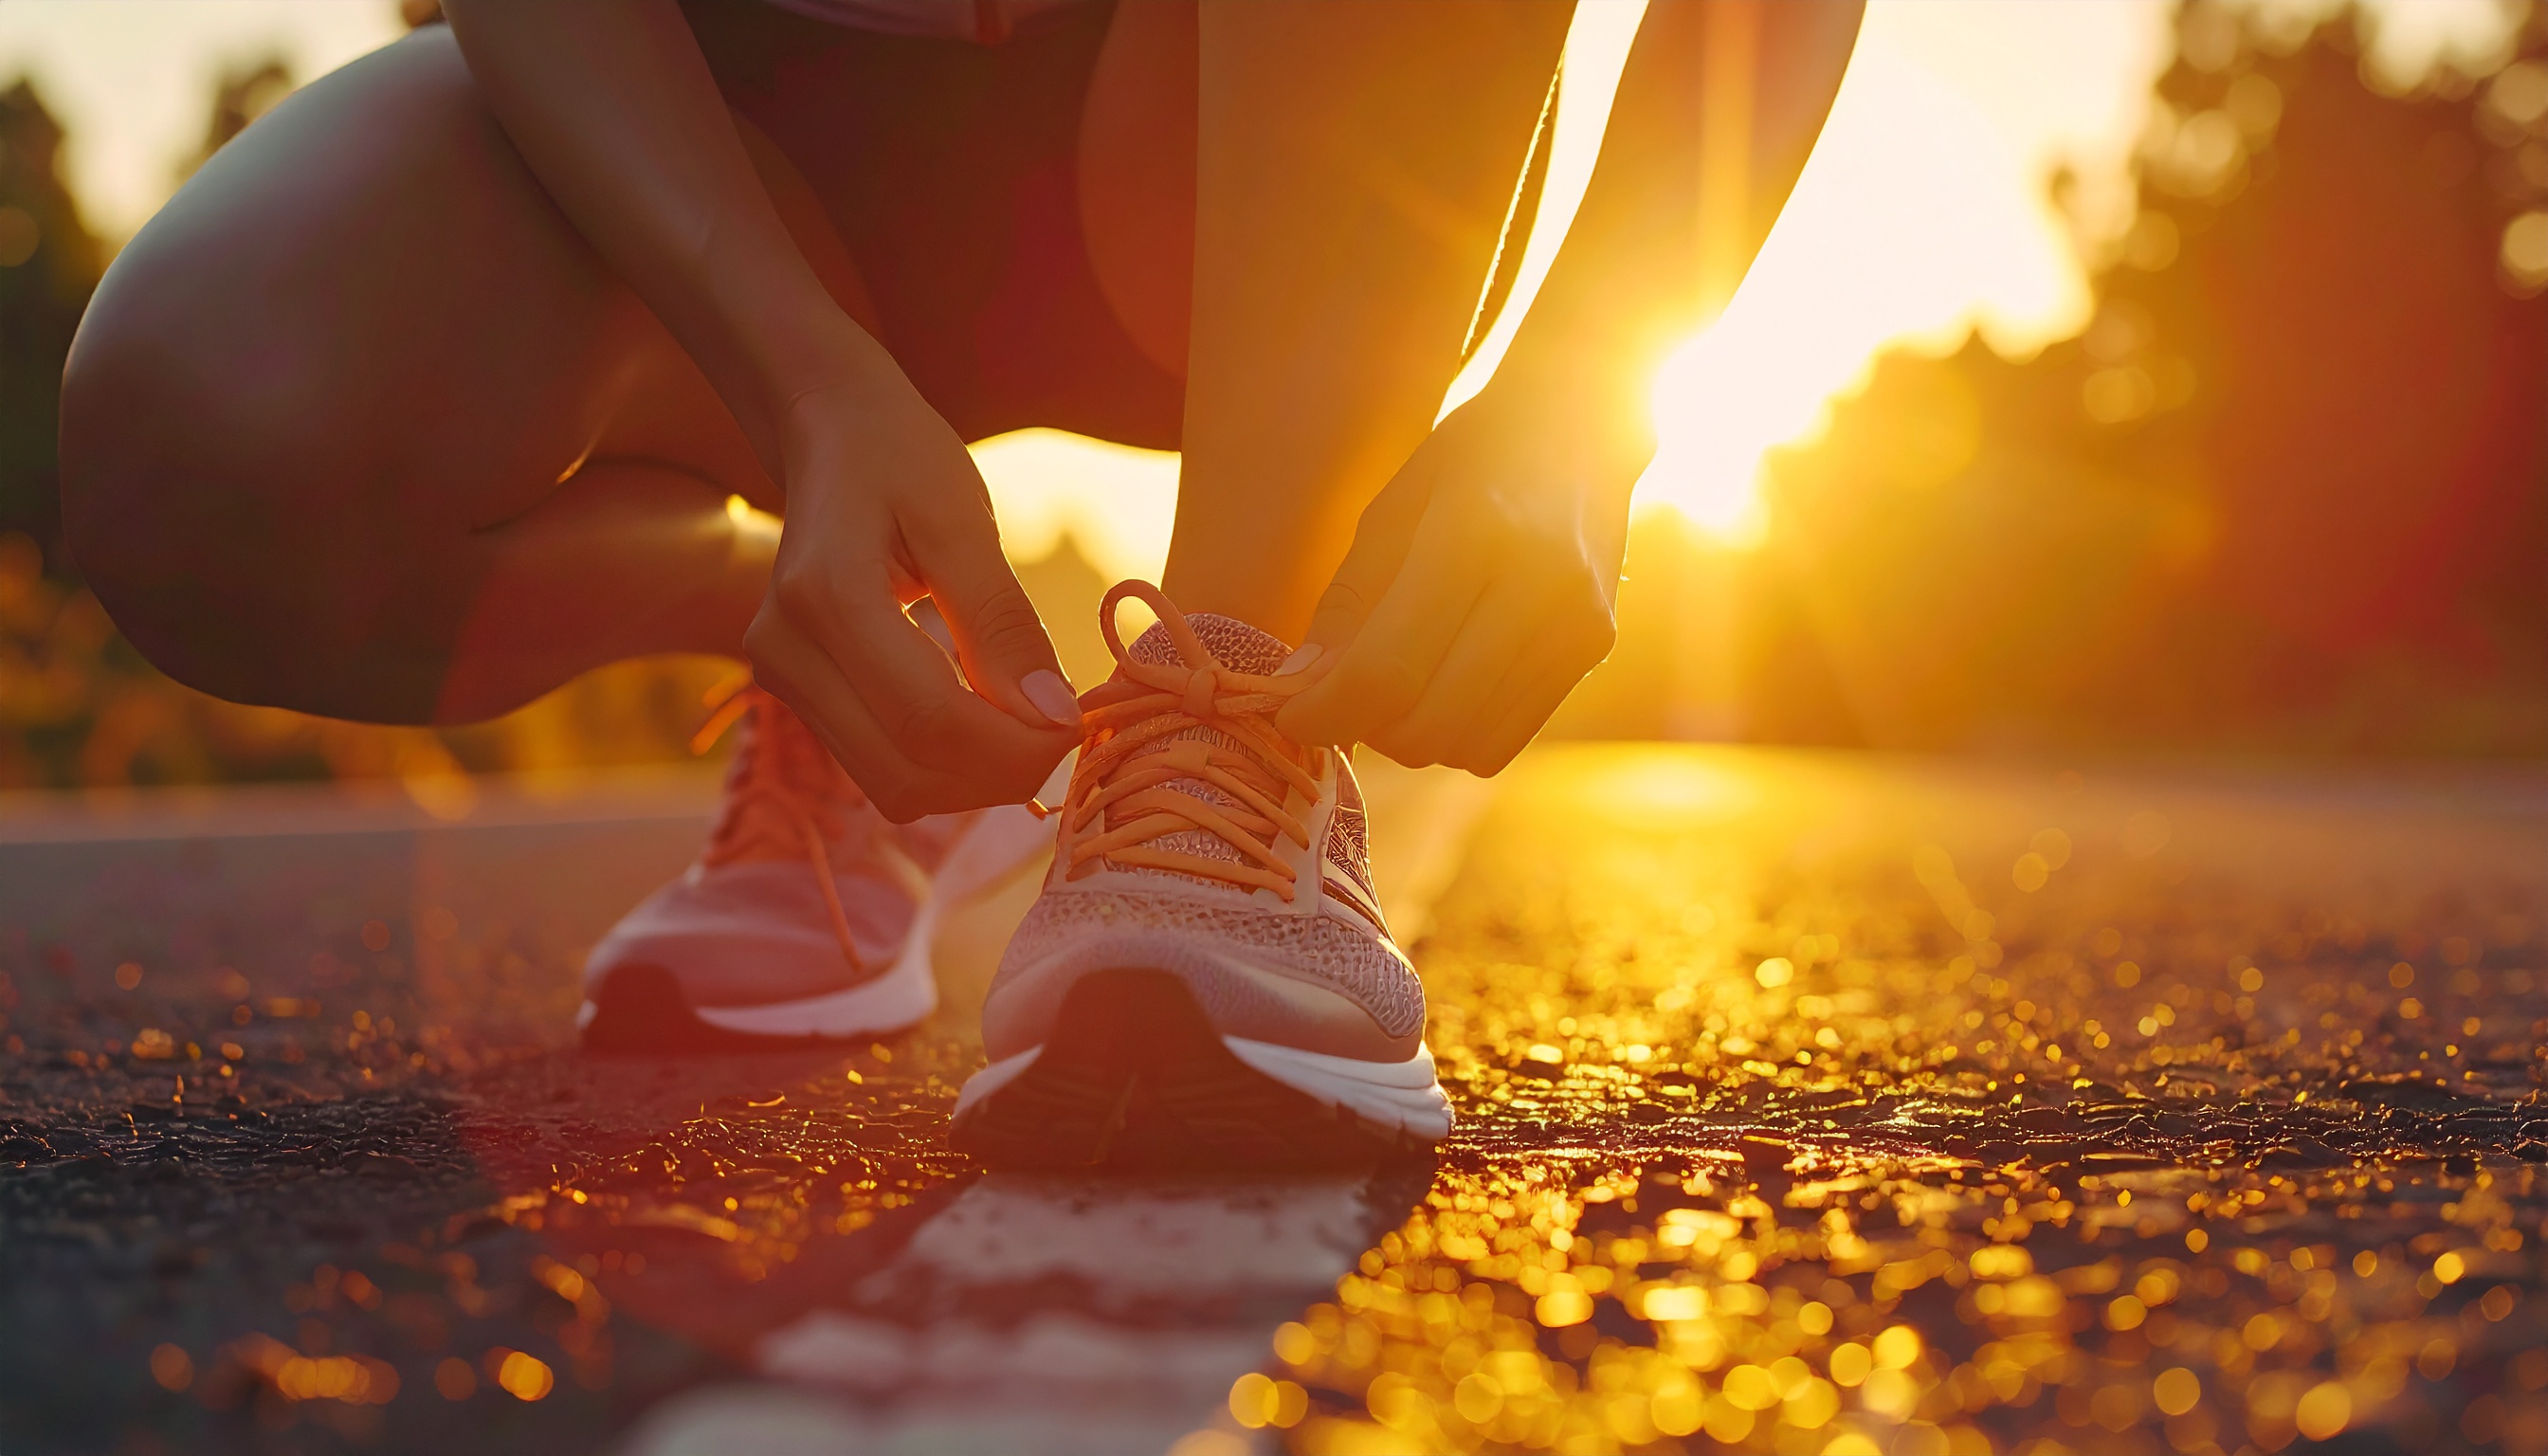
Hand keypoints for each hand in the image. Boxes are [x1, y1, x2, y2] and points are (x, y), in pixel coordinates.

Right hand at [744, 370, 1080, 819]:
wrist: (828, 434)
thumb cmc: (901, 458)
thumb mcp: (963, 521)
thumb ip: (1003, 624)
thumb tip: (1054, 719)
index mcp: (826, 598)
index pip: (931, 721)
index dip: (1017, 745)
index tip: (1079, 721)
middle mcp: (786, 653)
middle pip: (909, 774)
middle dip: (1002, 773)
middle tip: (1065, 728)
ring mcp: (780, 682)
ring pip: (896, 788)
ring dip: (977, 779)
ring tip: (1030, 722)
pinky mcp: (798, 697)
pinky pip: (883, 768)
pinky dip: (947, 764)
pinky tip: (988, 717)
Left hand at [1276, 380, 1648, 773]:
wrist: (1584, 422)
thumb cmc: (1472, 457)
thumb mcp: (1392, 510)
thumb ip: (1347, 605)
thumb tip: (1302, 689)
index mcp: (1472, 535)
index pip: (1384, 671)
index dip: (1325, 713)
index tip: (1289, 716)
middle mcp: (1535, 588)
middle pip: (1425, 725)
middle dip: (1365, 728)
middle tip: (1345, 692)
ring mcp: (1575, 625)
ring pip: (1465, 748)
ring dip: (1412, 737)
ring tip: (1400, 685)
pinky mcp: (1594, 648)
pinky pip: (1505, 740)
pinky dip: (1459, 734)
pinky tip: (1448, 685)